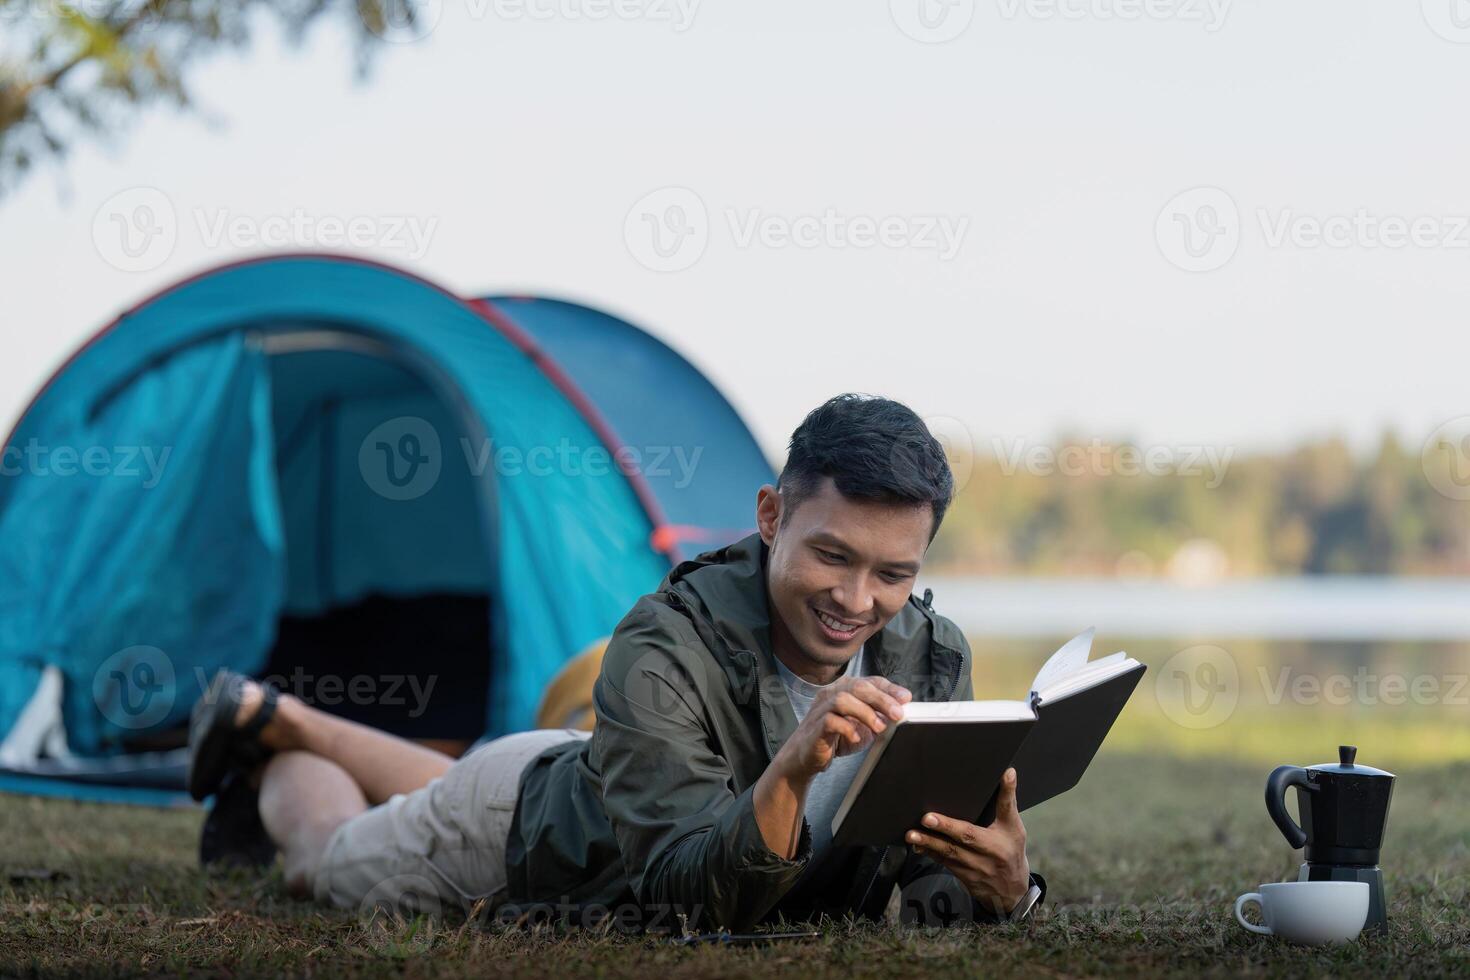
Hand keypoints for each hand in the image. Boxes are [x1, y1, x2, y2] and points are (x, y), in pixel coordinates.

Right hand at [773, 676, 910, 783]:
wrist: (805, 757)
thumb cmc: (836, 738)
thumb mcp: (863, 726)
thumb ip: (878, 717)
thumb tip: (899, 713)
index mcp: (845, 690)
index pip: (869, 681)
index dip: (889, 688)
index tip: (905, 698)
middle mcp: (832, 694)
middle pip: (858, 686)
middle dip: (881, 699)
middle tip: (897, 714)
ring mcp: (822, 709)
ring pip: (843, 699)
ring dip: (865, 713)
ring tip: (879, 727)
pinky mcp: (815, 727)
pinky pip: (830, 721)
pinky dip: (847, 728)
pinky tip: (856, 738)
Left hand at [905, 767, 1030, 915]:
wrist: (1011, 891)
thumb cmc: (1012, 851)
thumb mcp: (1015, 827)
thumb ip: (1008, 801)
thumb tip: (1008, 771)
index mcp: (1001, 837)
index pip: (993, 819)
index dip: (986, 805)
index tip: (969, 799)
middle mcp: (989, 854)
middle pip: (965, 839)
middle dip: (945, 828)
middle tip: (925, 818)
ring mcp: (975, 868)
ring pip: (950, 853)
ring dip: (929, 843)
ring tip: (911, 834)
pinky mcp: (963, 876)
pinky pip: (944, 863)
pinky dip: (930, 853)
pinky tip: (916, 845)